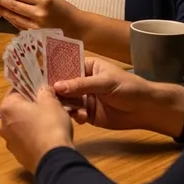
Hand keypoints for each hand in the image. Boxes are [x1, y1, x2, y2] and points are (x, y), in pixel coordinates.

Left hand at [0, 0, 82, 33]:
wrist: (79, 29)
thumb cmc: (66, 10)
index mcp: (44, 1)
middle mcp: (39, 14)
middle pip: (13, 5)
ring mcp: (36, 26)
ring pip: (14, 17)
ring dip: (1, 10)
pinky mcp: (35, 36)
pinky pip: (19, 25)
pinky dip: (10, 19)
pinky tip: (3, 14)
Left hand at [0, 86, 73, 173]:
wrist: (54, 160)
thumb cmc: (50, 125)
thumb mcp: (51, 102)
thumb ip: (45, 91)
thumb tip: (42, 89)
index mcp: (7, 107)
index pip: (15, 90)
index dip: (29, 88)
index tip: (42, 90)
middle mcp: (3, 124)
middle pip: (17, 109)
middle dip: (31, 107)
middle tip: (48, 106)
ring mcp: (9, 142)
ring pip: (20, 126)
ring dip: (31, 123)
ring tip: (49, 123)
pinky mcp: (18, 155)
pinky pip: (25, 140)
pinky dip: (33, 137)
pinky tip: (47, 138)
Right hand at [53, 58, 183, 135]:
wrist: (146, 109)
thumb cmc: (128, 87)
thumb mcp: (105, 82)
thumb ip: (81, 84)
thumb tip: (57, 86)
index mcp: (86, 67)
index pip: (65, 66)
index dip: (51, 70)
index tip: (37, 74)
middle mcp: (81, 82)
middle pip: (62, 84)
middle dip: (54, 90)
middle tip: (43, 95)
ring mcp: (83, 98)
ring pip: (66, 100)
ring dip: (63, 104)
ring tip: (61, 108)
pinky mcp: (87, 114)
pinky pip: (74, 114)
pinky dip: (74, 115)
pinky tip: (80, 117)